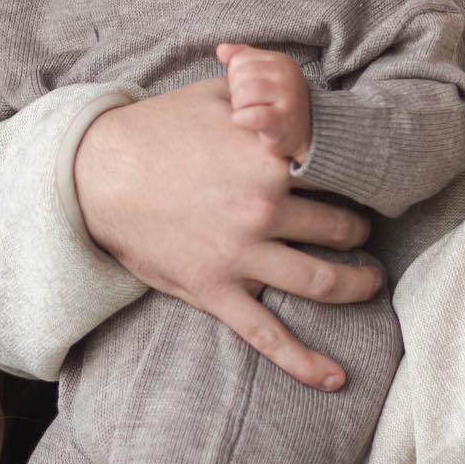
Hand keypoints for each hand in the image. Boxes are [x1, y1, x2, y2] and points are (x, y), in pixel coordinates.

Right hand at [72, 81, 380, 389]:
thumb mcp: (214, 93)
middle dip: (361, 230)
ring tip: (369, 282)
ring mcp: (241, 255)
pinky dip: (306, 362)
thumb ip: (263, 88)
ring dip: (357, 285)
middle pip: (340, 227)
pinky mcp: (215, 291)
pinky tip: (337, 379)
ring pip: (322, 281)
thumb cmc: (155, 129)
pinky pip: (268, 336)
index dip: (358, 175)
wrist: (95, 175)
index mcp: (269, 156)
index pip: (338, 171)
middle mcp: (264, 208)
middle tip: (365, 231)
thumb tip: (295, 84)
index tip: (366, 179)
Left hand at [219, 42, 310, 162]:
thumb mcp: (262, 75)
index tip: (251, 90)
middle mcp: (287, 75)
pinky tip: (244, 121)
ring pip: (243, 95)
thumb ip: (242, 58)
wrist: (300, 134)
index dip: (236, 77)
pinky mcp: (283, 121)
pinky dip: (243, 118)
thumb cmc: (275, 102)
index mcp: (281, 61)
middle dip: (237, 93)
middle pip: (240, 77)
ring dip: (240, 108)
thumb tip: (221, 49)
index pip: (239, 60)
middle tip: (252, 105)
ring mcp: (288, 98)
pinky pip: (254, 116)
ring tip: (253, 114)